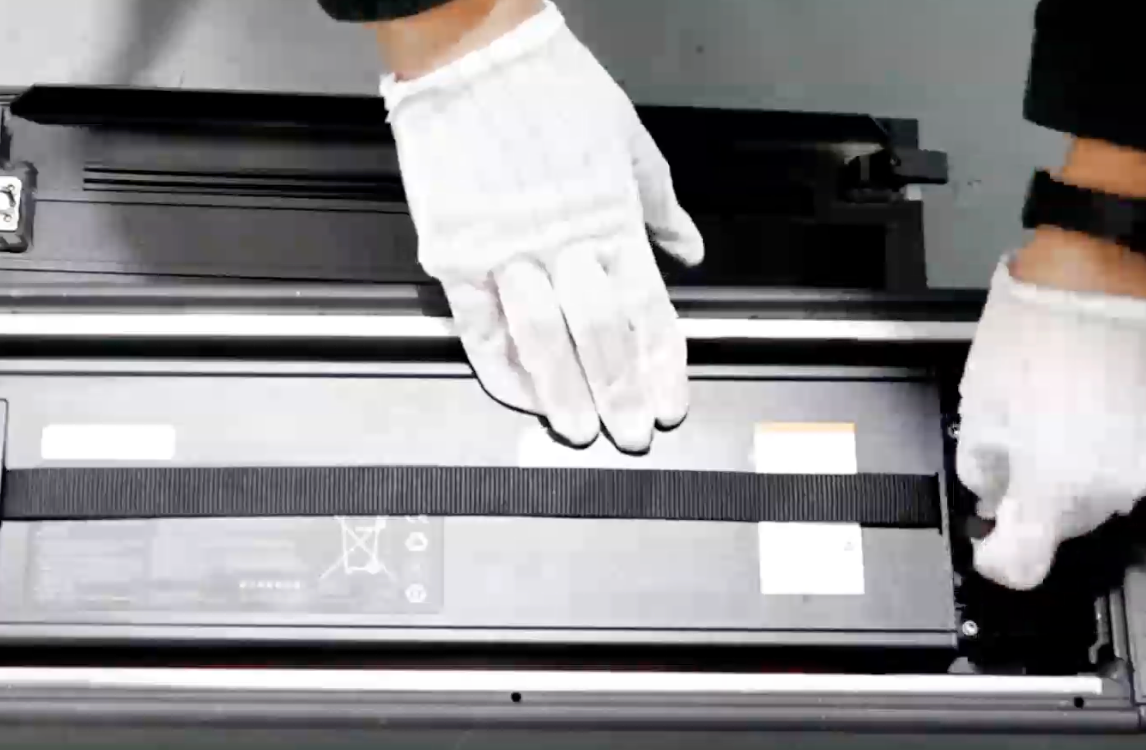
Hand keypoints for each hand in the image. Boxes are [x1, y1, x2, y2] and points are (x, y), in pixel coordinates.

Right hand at [381, 1, 703, 451]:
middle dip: (618, 393)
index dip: (660, 365)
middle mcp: (565, 242)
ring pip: (542, 339)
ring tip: (576, 428)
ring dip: (564, 392)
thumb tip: (689, 249)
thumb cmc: (549, 87)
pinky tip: (519, 393)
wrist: (473, 53)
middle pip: (599, 336)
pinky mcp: (456, 251)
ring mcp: (507, 251)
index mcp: (611, 218)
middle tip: (628, 434)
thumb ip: (660, 206)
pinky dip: (498, 364)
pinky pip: (479, 324)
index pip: (647, 311)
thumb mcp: (629, 140)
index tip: (668, 405)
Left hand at [957, 254, 1145, 589]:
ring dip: (1088, 467)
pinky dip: (1127, 443)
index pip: (1023, 566)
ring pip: (1111, 490)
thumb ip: (983, 467)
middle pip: (1069, 522)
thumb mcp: (979, 404)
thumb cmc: (1035, 335)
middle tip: (1027, 443)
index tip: (991, 542)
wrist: (1111, 274)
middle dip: (1044, 495)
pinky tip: (1109, 402)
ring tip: (1070, 411)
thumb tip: (994, 495)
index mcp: (1053, 491)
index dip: (1000, 558)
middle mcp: (1114, 492)